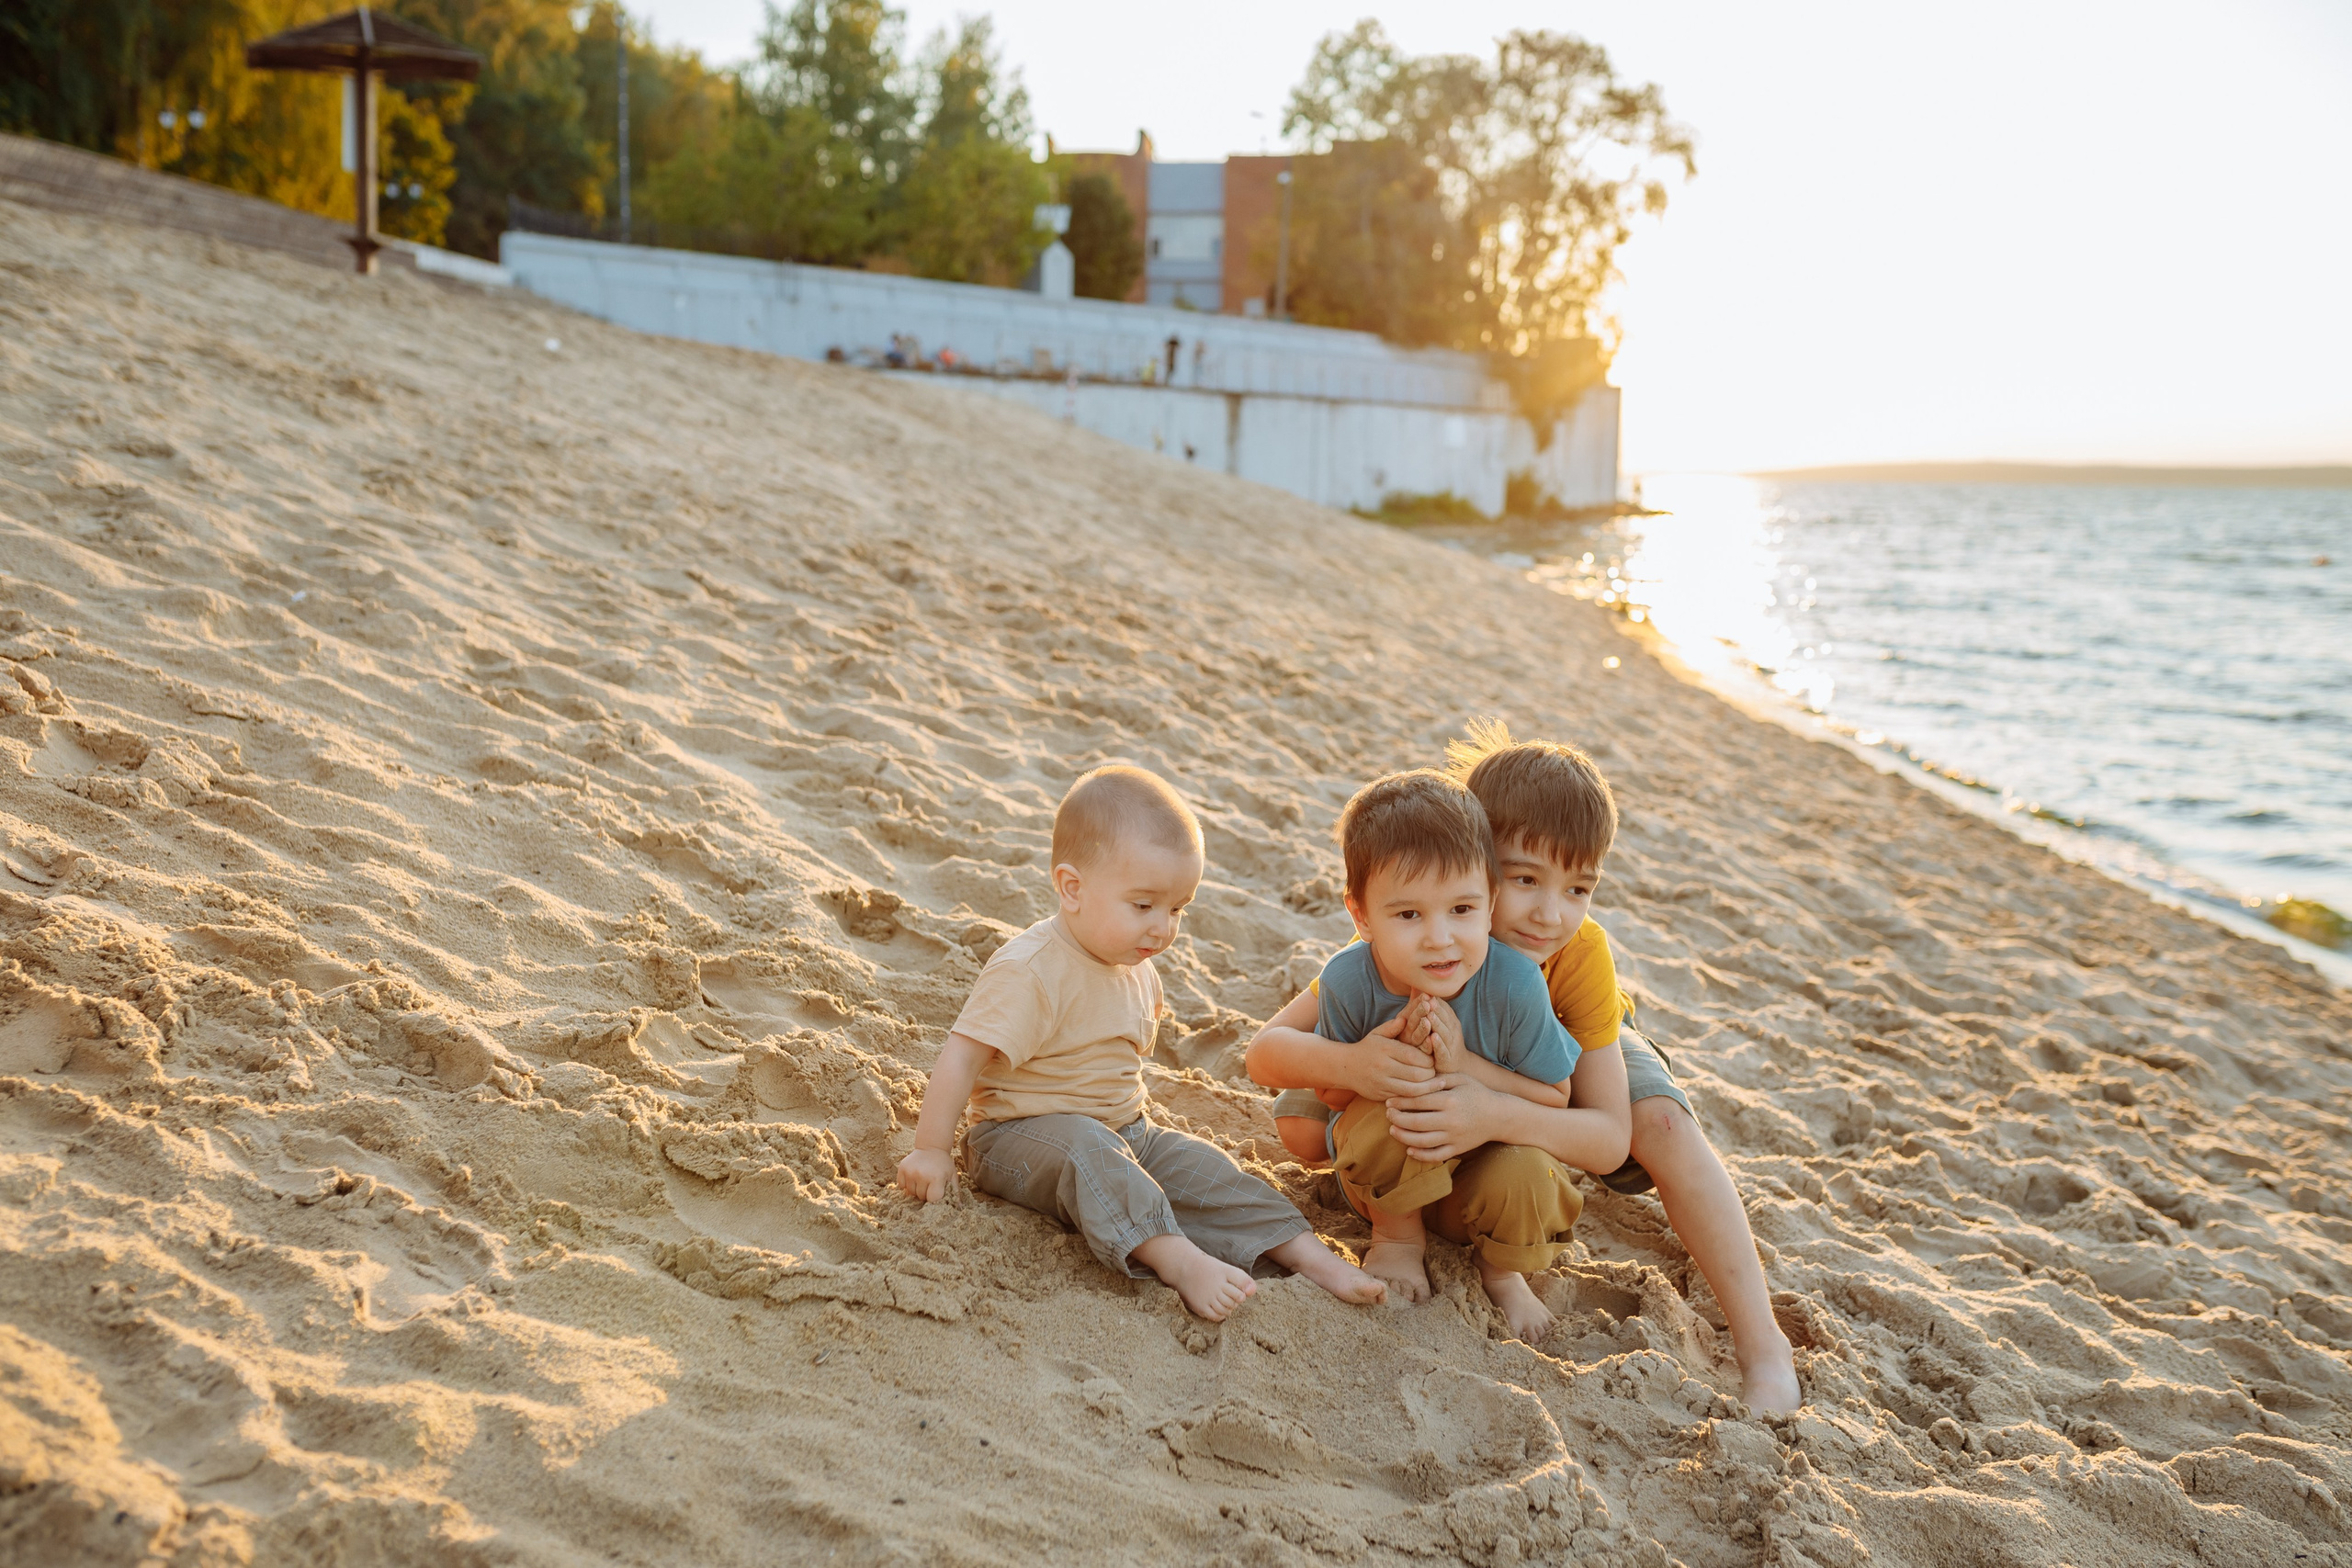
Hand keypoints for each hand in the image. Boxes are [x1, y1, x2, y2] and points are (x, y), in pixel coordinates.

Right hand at [896, 1145, 955, 1202]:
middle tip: (930, 1183)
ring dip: (916, 1190)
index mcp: (936, 1178)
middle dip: (926, 1194)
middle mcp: (922, 1175)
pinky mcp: (902, 1169)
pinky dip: (907, 1184)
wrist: (931, 1147)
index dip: (934, 1199)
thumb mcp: (952, 1176)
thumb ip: (955, 1193)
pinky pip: (902, 1185)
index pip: (932, 1199)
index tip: (936, 1193)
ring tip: (923, 1179)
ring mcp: (910, 1172)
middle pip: (921, 1197)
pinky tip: (914, 1177)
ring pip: (910, 1193)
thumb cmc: (944, 1164)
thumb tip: (959, 1208)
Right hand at [1343, 1015, 1438, 1100]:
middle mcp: (1383, 1066)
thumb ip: (1393, 1026)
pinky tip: (1425, 1094)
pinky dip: (1416, 1097)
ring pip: (1411, 1090)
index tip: (1434, 1060)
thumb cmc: (1367, 1048)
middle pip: (1416, 1074)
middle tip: (1437, 1073)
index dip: (1428, 1059)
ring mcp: (1381, 1082)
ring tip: (1437, 1085)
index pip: (1413, 1056)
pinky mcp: (1381, 1095)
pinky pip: (1403, 1099)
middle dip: (1431, 1075)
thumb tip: (1407, 1018)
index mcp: (1385, 1049)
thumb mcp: (1377, 1033)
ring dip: (1427, 1088)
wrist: (1345, 1067)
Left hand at [1386, 1073, 1507, 1163]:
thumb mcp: (1461, 1079)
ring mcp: (1454, 1137)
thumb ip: (1438, 1079)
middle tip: (1388, 1115)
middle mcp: (1451, 1120)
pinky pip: (1436, 1156)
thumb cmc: (1477, 1093)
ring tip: (1393, 1130)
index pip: (1418, 1102)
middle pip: (1416, 1122)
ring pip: (1423, 1141)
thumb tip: (1416, 1080)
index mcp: (1450, 1100)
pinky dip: (1421, 1155)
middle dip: (1397, 1119)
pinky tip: (1409, 1150)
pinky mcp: (1458, 1149)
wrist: (1500, 1116)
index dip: (1400, 1102)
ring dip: (1403, 1137)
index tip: (1389, 1101)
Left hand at [1415, 993, 1467, 1075]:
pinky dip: (1438, 1044)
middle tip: (1427, 1001)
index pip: (1444, 1008)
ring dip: (1437, 1024)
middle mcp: (1452, 1030)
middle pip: (1444, 1018)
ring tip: (1429, 1016)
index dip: (1435, 1001)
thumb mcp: (1439, 1022)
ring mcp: (1451, 1044)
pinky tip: (1432, 1038)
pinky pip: (1442, 1050)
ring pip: (1444, 1032)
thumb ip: (1431, 1007)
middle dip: (1436, 1009)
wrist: (1456, 1064)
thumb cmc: (1443, 1040)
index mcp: (1450, 1020)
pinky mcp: (1447, 1058)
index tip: (1426, 993)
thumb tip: (1418, 985)